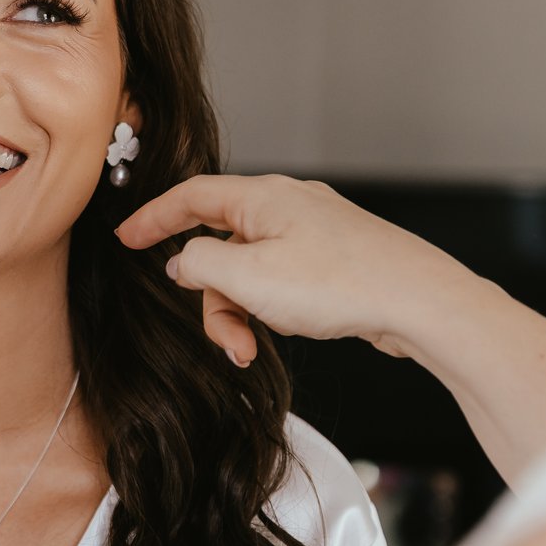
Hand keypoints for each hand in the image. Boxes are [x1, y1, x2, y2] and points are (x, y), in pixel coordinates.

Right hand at [117, 174, 483, 367]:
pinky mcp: (337, 260)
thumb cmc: (342, 283)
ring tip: (252, 349)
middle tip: (223, 336)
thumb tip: (182, 261)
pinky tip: (288, 333)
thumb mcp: (249, 277)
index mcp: (263, 196)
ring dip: (242, 312)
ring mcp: (316, 232)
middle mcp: (289, 205)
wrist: (419, 301)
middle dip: (213, 296)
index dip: (153, 218)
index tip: (126, 238)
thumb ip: (201, 264)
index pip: (191, 196)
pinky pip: (283, 280)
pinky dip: (272, 309)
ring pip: (253, 269)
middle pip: (222, 243)